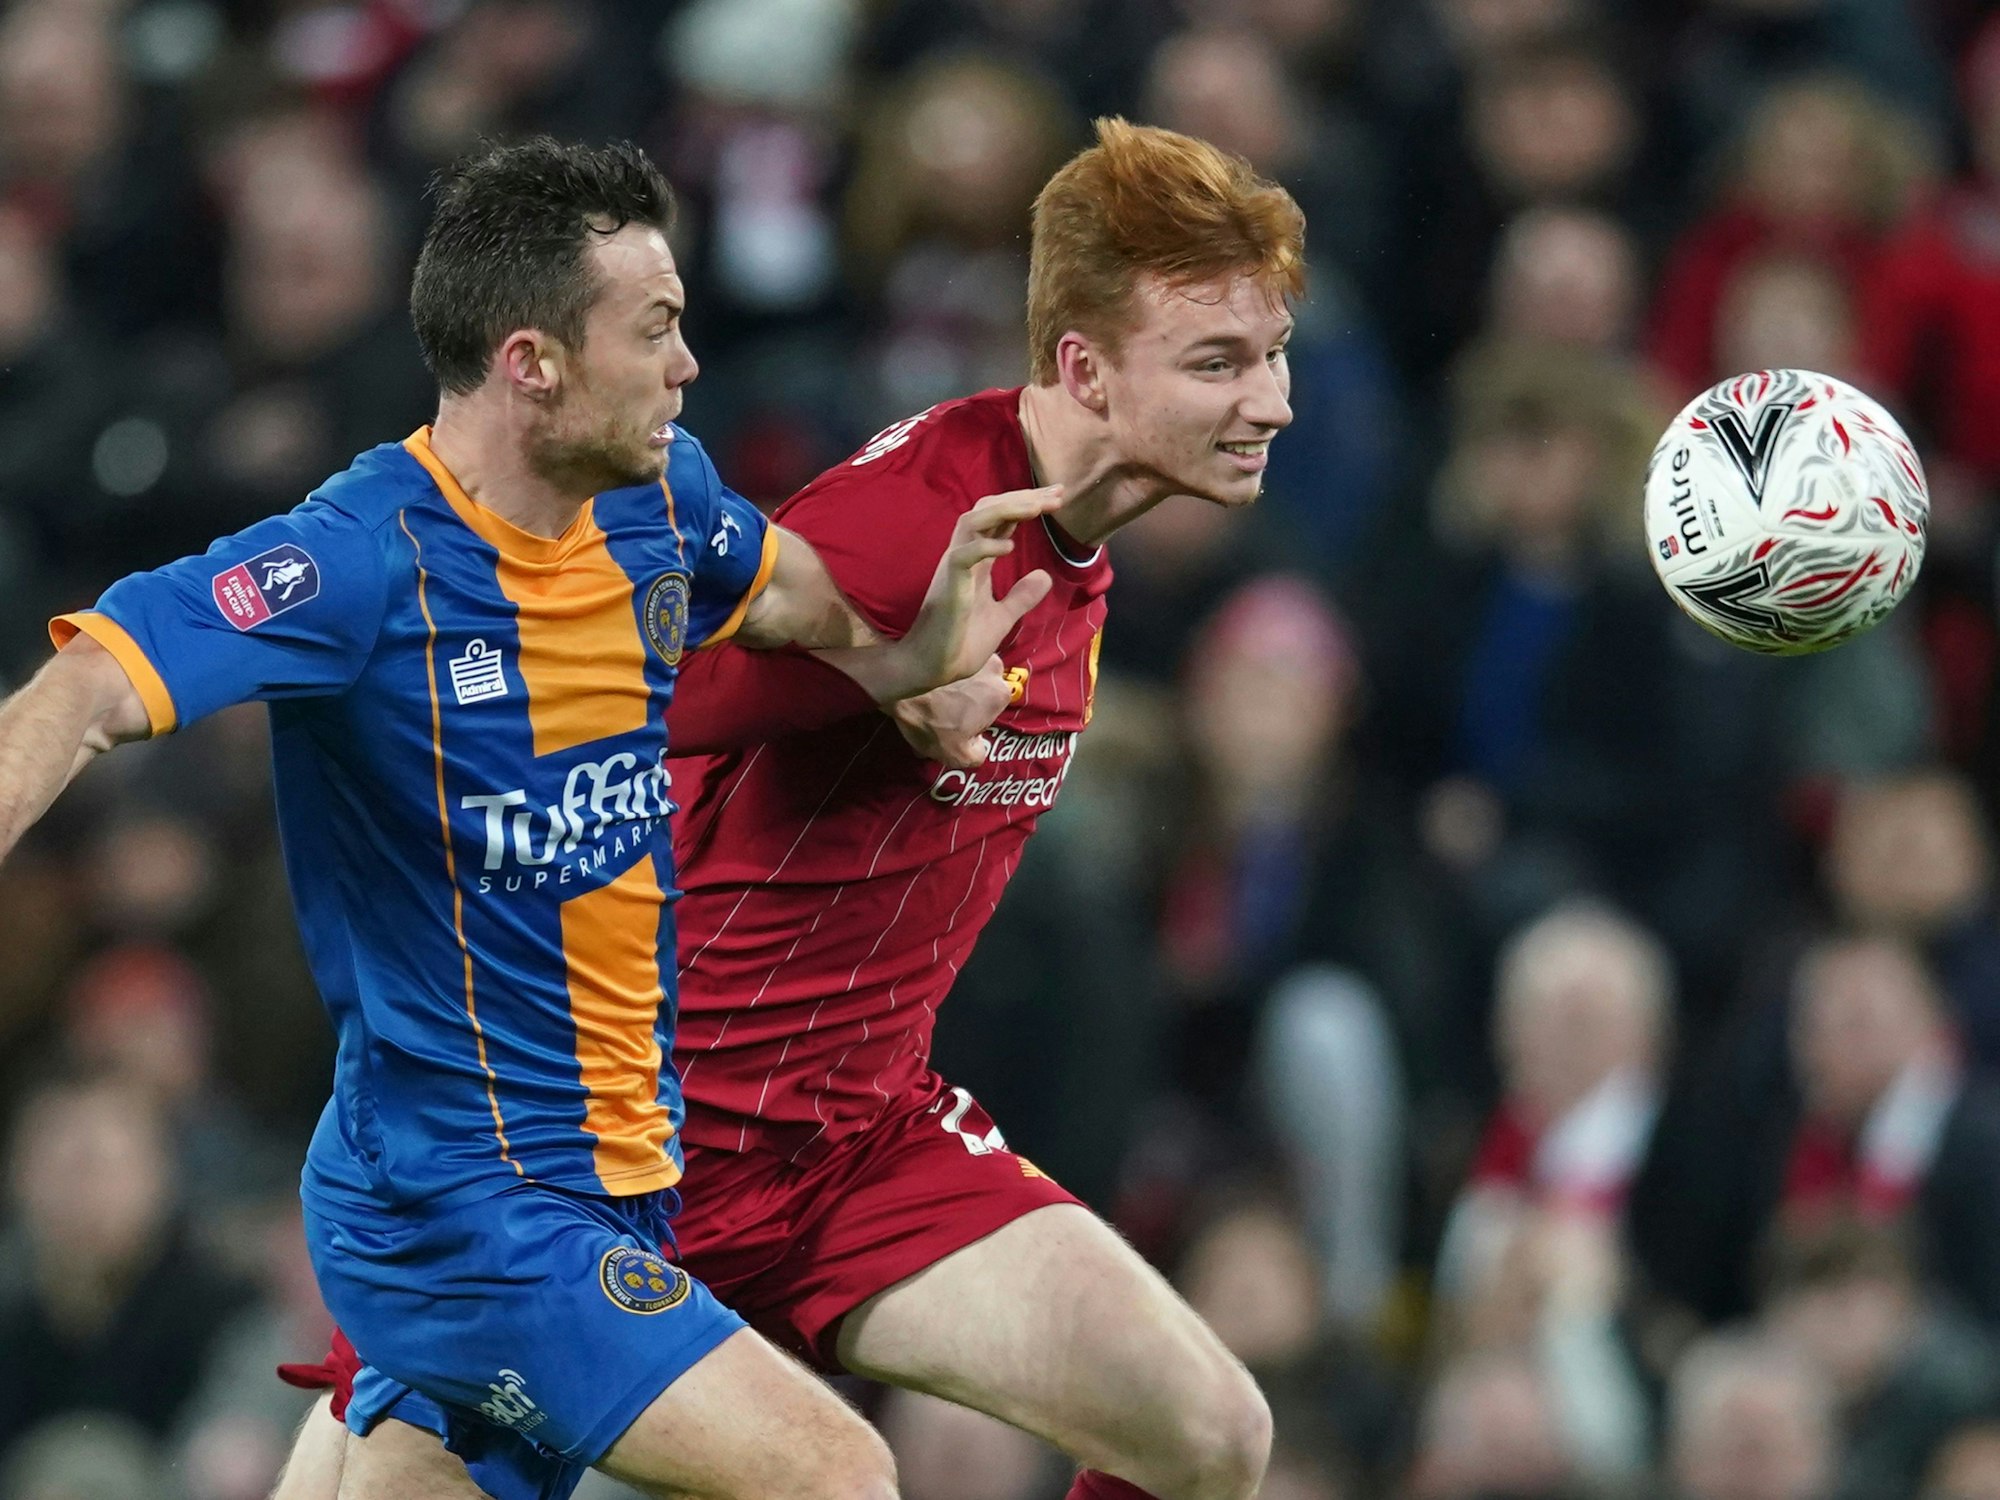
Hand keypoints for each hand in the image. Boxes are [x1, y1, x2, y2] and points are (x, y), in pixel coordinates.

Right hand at [876, 486, 1059, 701]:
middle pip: (989, 510)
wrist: (933, 667)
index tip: (1057, 496)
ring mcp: (954, 568)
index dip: (1027, 504)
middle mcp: (965, 555)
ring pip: (973, 521)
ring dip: (1006, 510)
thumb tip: (1045, 576)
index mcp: (977, 560)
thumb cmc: (960, 642)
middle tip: (1057, 493)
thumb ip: (1021, 596)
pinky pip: (962, 556)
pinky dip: (985, 547)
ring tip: (1037, 508)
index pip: (1002, 520)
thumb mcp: (1002, 617)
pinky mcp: (948, 586)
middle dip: (1023, 497)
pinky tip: (1009, 547)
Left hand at [891, 655, 1013, 767]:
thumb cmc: (932, 720)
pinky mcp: (950, 641)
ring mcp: (973, 649)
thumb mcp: (957, 755)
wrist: (902, 684)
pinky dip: (939, 671)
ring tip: (930, 697)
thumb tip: (980, 746)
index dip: (969, 724)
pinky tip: (923, 684)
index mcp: (999, 694)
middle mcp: (995, 667)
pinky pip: (948, 661)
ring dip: (953, 685)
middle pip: (979, 692)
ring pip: (965, 675)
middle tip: (938, 712)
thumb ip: (977, 755)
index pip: (988, 715)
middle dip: (963, 702)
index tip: (950, 726)